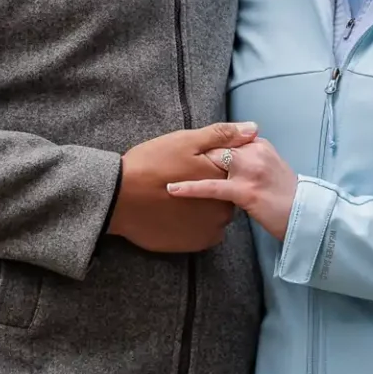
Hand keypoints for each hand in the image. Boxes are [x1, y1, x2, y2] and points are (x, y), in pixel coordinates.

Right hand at [110, 122, 260, 252]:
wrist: (118, 198)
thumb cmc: (150, 164)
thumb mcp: (185, 141)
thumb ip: (222, 135)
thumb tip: (254, 129)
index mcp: (223, 180)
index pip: (234, 173)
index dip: (215, 168)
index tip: (195, 166)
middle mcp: (223, 207)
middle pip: (226, 196)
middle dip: (212, 189)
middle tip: (184, 181)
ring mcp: (210, 229)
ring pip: (216, 215)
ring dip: (205, 209)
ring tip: (179, 200)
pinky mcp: (195, 244)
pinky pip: (205, 234)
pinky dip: (196, 225)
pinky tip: (178, 215)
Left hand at [166, 138, 298, 239]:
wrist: (303, 216)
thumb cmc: (283, 197)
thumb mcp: (268, 169)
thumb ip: (247, 159)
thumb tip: (223, 159)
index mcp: (258, 144)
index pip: (224, 138)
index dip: (201, 145)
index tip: (180, 151)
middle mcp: (254, 151)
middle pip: (215, 147)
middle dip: (190, 154)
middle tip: (166, 159)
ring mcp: (250, 170)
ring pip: (211, 162)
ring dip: (187, 166)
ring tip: (162, 169)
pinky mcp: (246, 191)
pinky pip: (212, 187)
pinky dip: (190, 187)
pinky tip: (173, 189)